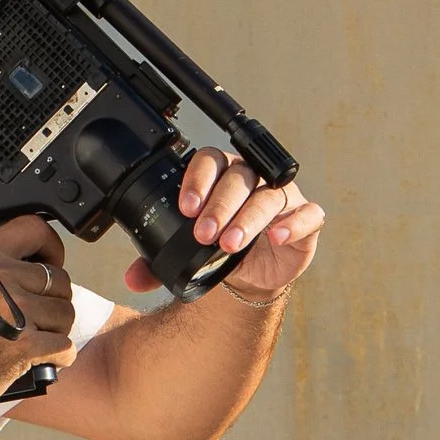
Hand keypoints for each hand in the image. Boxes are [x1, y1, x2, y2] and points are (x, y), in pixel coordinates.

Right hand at [0, 214, 75, 418]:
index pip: (33, 230)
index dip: (50, 246)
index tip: (48, 259)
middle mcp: (3, 280)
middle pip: (58, 278)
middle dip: (53, 296)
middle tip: (39, 311)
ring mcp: (18, 314)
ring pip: (65, 312)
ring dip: (57, 326)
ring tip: (41, 335)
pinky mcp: (26, 348)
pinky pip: (64, 345)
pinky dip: (60, 355)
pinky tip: (47, 358)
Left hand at [126, 153, 324, 300]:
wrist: (251, 275)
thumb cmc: (218, 250)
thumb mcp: (186, 255)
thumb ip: (155, 264)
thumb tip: (131, 279)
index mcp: (221, 175)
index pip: (210, 161)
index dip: (198, 179)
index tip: (186, 207)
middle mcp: (253, 180)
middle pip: (238, 178)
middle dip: (219, 206)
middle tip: (203, 233)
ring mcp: (282, 197)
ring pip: (268, 196)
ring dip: (248, 219)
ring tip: (230, 243)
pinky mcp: (305, 219)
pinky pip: (308, 215)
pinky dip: (294, 223)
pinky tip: (277, 237)